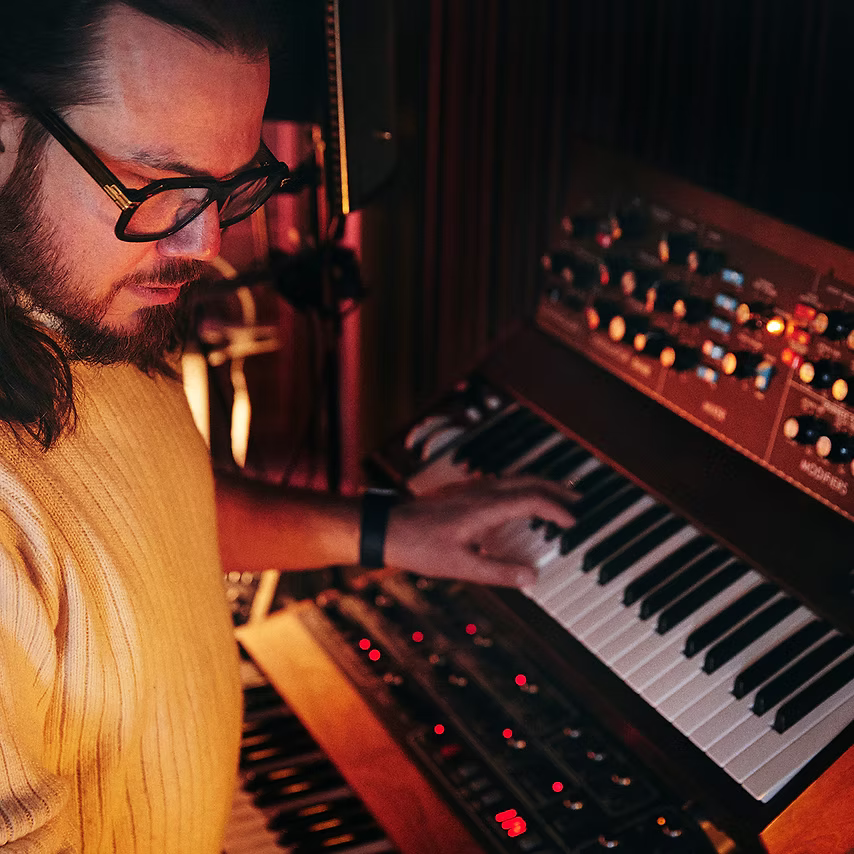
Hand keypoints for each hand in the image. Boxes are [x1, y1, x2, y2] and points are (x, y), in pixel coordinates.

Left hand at [383, 476, 575, 587]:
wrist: (386, 528)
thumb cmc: (418, 546)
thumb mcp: (461, 567)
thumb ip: (499, 572)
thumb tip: (532, 577)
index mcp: (485, 506)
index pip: (533, 499)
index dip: (558, 509)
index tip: (574, 523)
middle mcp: (481, 491)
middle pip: (529, 480)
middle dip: (557, 489)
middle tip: (578, 503)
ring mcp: (471, 489)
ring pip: (515, 479)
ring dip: (539, 487)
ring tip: (556, 502)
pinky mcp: (462, 492)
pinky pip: (501, 483)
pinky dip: (521, 490)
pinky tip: (519, 505)